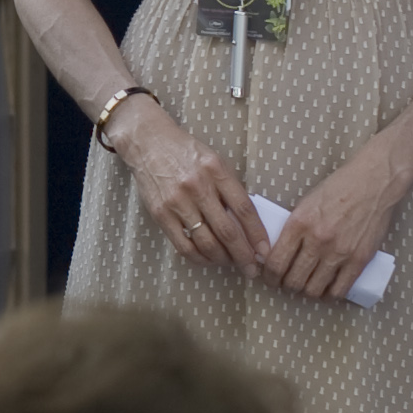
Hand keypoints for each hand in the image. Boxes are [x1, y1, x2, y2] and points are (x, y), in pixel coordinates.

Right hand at [115, 102, 269, 275]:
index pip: (244, 209)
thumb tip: (247, 222)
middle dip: (243, 256)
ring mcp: (177, 202)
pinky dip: (199, 258)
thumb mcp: (214, 161)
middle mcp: (198, 187)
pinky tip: (208, 260)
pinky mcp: (161, 214)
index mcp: (217, 171)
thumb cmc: (185, 152)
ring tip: (230, 264)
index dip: (257, 234)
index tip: (264, 251)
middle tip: (252, 269)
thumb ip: (229, 188)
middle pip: (227, 231)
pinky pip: (183, 245)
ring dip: (222, 259)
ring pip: (206, 243)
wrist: (148, 143)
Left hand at [270, 137, 412, 302]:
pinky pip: (339, 290)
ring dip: (306, 291)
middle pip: (293, 280)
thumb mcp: (306, 203)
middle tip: (288, 283)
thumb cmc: (339, 188)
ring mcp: (339, 252)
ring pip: (314, 289)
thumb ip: (293, 228)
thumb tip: (277, 252)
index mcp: (299, 223)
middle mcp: (317, 240)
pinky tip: (327, 289)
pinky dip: (329, 294)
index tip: (270, 278)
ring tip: (307, 285)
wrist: (374, 181)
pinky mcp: (359, 259)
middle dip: (286, 286)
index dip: (269, 277)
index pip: (276, 263)